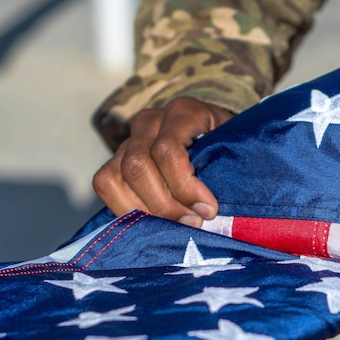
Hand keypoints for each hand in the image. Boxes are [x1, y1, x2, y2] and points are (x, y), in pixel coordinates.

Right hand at [93, 97, 233, 225]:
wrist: (212, 136)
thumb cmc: (227, 148)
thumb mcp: (234, 150)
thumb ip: (229, 169)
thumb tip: (216, 212)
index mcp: (182, 112)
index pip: (167, 150)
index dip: (184, 186)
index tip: (208, 210)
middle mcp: (150, 121)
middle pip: (138, 165)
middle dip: (164, 204)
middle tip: (192, 224)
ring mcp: (129, 139)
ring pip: (115, 176)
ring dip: (143, 209)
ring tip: (171, 228)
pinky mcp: (116, 158)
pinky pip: (105, 183)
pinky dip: (123, 208)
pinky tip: (150, 223)